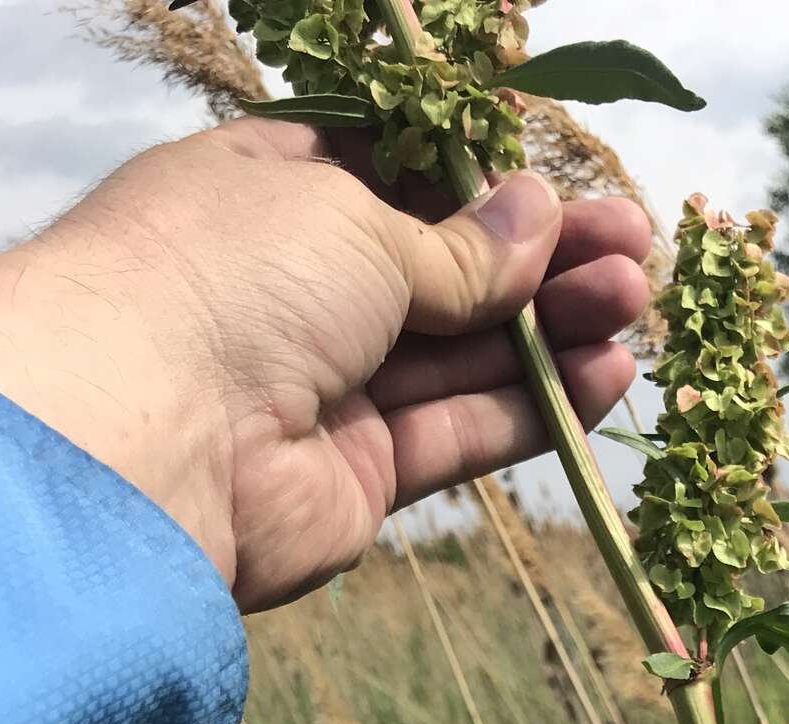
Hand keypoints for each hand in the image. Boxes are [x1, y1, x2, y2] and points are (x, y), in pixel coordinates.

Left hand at [0, 121, 649, 611]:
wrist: (151, 438)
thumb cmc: (232, 278)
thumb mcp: (358, 223)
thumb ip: (459, 243)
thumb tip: (536, 219)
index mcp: (271, 196)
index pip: (396, 182)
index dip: (485, 187)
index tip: (565, 186)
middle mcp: (296, 292)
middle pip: (444, 274)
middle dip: (542, 262)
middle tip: (636, 252)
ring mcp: (327, 389)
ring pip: (460, 356)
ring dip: (552, 332)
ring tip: (638, 307)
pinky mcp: (357, 477)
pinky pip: (457, 433)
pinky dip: (530, 409)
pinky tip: (604, 378)